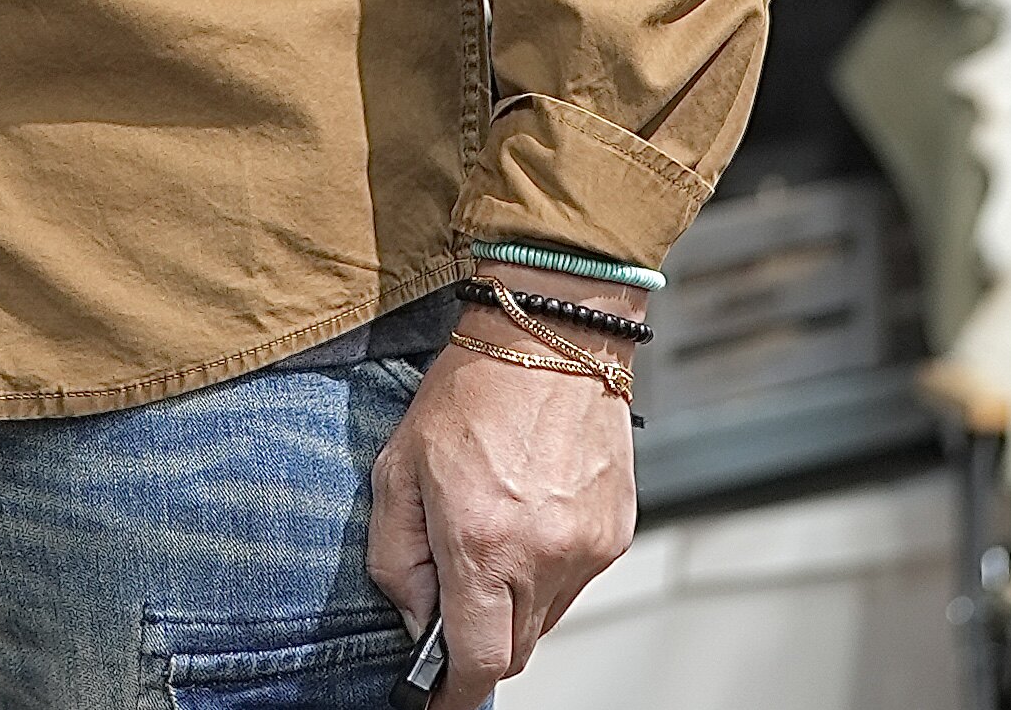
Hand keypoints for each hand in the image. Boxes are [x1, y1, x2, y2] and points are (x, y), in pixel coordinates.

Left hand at [368, 275, 640, 707]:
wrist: (549, 337)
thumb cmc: (468, 392)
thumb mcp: (398, 467)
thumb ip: (396, 555)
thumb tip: (416, 618)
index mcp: (482, 543)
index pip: (477, 662)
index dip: (453, 693)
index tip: (437, 700)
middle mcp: (542, 556)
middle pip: (513, 649)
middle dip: (480, 640)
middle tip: (455, 593)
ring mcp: (585, 549)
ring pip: (545, 620)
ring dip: (515, 603)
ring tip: (493, 532)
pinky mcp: (614, 535)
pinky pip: (574, 582)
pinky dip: (546, 570)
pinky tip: (528, 515)